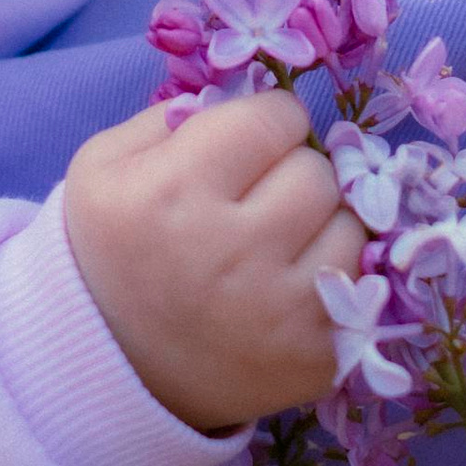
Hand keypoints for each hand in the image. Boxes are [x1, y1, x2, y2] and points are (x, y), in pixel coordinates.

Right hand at [63, 89, 362, 433]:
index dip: (267, 124)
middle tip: (257, 200)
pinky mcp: (315, 357)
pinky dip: (332, 280)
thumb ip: (171, 114)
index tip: (250, 146)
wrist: (107, 370)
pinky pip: (362, 286)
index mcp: (173, 191)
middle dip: (292, 174)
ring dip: (318, 226)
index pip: (277, 118)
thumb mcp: (103, 167)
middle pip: (319, 172)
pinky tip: (286, 290)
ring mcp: (279, 311)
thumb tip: (247, 95)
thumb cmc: (109, 254)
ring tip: (274, 245)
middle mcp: (230, 251)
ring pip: (351, 226)